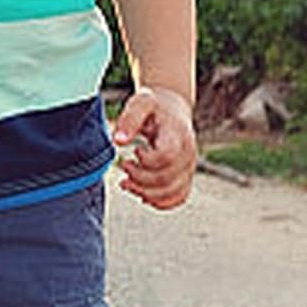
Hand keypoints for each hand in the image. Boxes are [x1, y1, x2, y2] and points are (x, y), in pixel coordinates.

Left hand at [111, 86, 196, 208]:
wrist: (172, 109)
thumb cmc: (154, 106)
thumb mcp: (141, 103)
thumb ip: (129, 119)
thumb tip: (117, 141)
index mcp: (178, 135)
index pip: (166, 157)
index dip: (146, 160)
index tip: (134, 151)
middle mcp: (188, 154)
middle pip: (166, 178)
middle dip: (139, 178)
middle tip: (124, 166)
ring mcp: (189, 167)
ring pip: (173, 192)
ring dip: (145, 193)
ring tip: (126, 183)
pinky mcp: (185, 176)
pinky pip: (179, 197)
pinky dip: (161, 202)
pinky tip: (142, 196)